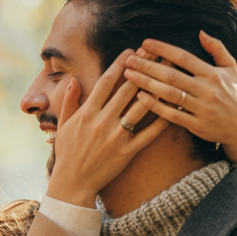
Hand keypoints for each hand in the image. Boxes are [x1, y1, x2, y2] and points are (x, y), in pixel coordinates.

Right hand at [46, 50, 170, 207]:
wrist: (72, 184)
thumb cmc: (67, 154)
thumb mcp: (62, 126)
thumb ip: (69, 102)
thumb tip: (73, 80)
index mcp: (87, 112)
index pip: (106, 81)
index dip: (120, 64)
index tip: (132, 50)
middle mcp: (102, 121)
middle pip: (127, 89)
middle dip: (143, 68)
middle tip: (157, 52)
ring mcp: (116, 137)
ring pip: (141, 108)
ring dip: (157, 89)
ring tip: (170, 74)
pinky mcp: (127, 152)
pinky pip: (148, 134)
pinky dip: (162, 121)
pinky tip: (174, 109)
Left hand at [124, 32, 236, 187]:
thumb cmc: (234, 94)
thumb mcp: (231, 69)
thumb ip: (217, 49)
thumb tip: (201, 32)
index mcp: (213, 73)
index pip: (184, 57)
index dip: (163, 49)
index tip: (145, 42)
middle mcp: (207, 90)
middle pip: (172, 75)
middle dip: (148, 66)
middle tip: (129, 59)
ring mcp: (201, 108)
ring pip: (169, 94)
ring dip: (147, 84)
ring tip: (129, 75)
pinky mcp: (197, 125)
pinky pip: (172, 114)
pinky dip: (155, 106)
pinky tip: (139, 97)